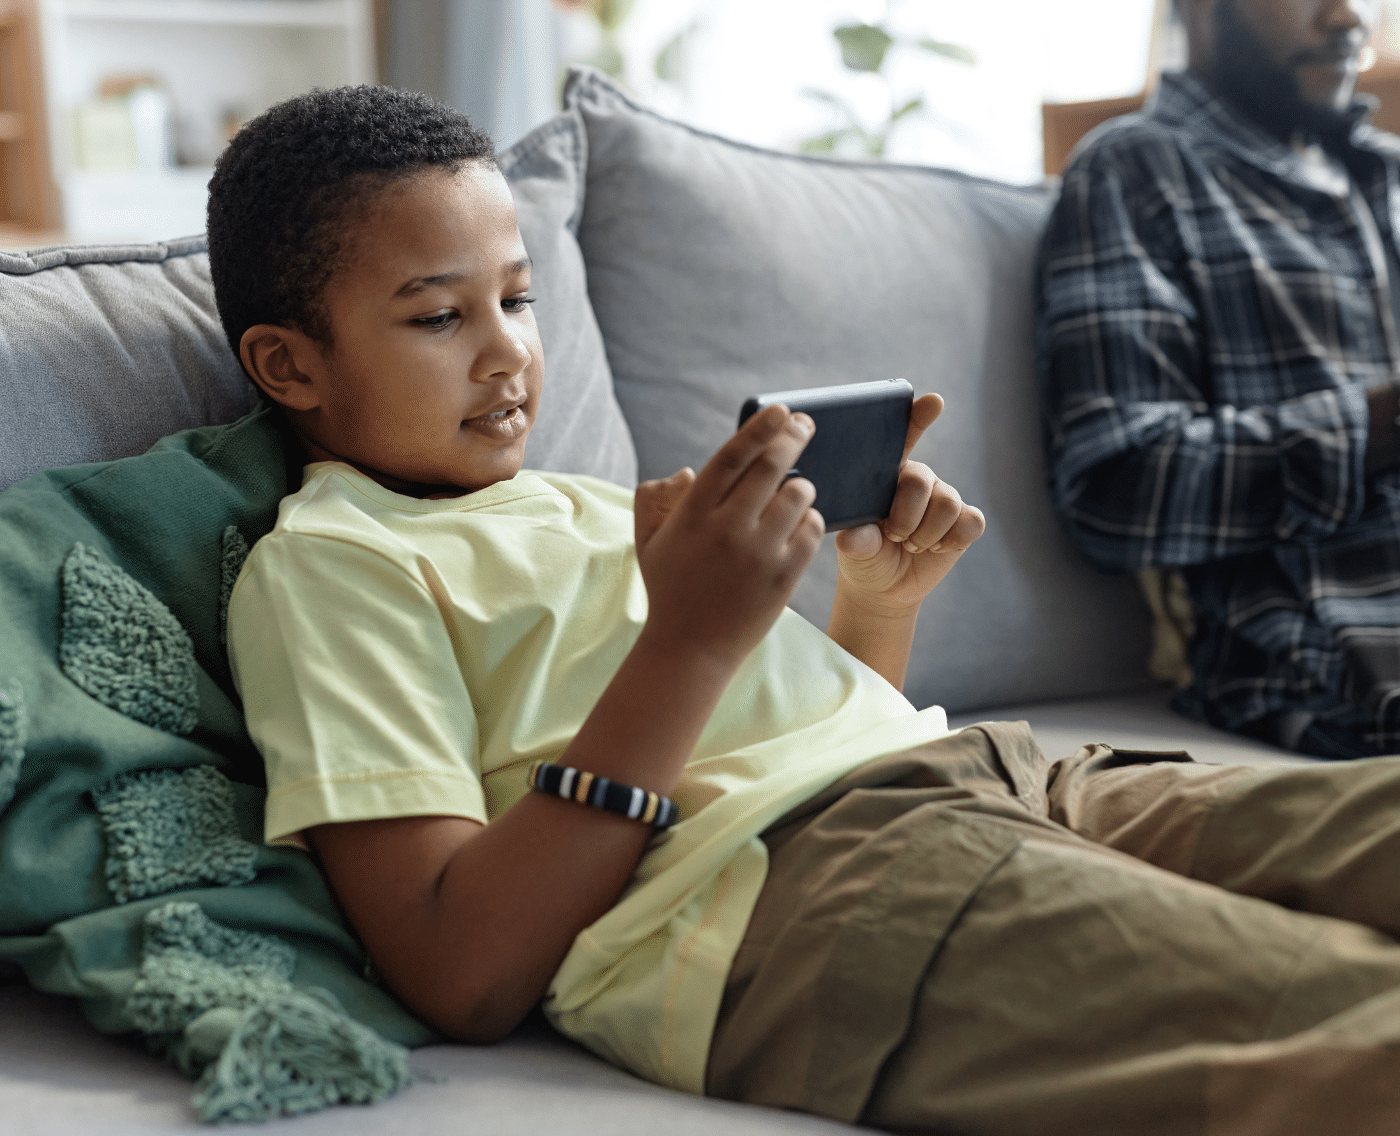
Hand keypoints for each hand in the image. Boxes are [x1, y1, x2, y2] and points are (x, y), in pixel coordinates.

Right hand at [634, 404, 824, 669]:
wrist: (690, 649)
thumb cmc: (669, 589)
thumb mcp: (648, 542)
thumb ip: (654, 499)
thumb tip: (688, 471)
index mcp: (692, 515)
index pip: (731, 458)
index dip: (758, 429)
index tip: (780, 410)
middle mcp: (727, 529)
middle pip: (772, 467)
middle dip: (793, 438)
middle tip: (805, 425)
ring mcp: (758, 554)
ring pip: (799, 495)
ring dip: (801, 486)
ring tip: (794, 492)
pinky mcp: (784, 577)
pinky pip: (812, 530)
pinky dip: (810, 521)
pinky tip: (798, 525)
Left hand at [834, 393, 984, 613]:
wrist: (884, 587)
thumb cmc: (864, 557)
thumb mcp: (854, 550)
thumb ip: (856, 541)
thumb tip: (853, 539)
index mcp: (886, 474)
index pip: (904, 438)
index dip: (919, 417)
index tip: (934, 402)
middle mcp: (918, 479)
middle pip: (922, 481)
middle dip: (906, 518)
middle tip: (895, 536)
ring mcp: (944, 497)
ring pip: (947, 504)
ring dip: (927, 534)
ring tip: (912, 545)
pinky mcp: (965, 521)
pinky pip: (971, 522)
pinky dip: (952, 541)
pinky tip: (936, 548)